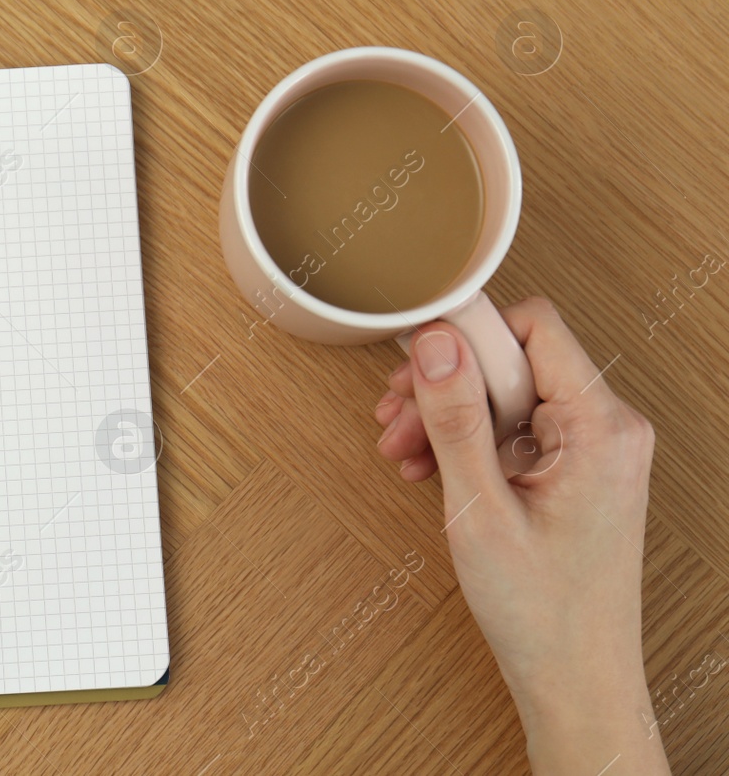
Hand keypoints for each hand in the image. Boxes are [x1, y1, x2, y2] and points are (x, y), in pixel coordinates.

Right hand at [372, 299, 668, 772]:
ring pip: (505, 395)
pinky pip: (513, 428)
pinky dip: (467, 441)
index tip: (416, 355)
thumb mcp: (480, 508)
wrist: (573, 677)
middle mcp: (606, 429)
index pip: (534, 328)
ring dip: (447, 416)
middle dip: (446, 385)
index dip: (469, 334)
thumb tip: (436, 343)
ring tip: (405, 451)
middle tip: (397, 418)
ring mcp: (591, 449)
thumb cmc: (542, 611)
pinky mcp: (573, 468)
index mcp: (600, 428)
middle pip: (513, 361)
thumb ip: (455, 419)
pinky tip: (431, 468)